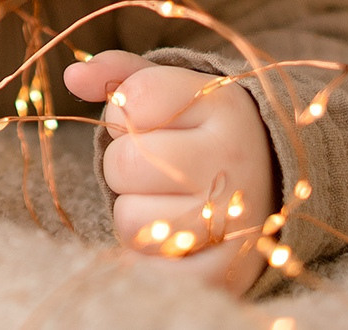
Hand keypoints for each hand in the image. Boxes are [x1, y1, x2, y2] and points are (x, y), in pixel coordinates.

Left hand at [66, 50, 277, 293]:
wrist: (275, 193)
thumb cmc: (206, 136)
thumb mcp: (176, 92)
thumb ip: (121, 76)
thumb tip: (73, 76)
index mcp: (225, 104)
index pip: (131, 100)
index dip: (125, 114)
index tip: (155, 124)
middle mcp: (234, 157)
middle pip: (123, 164)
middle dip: (124, 167)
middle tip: (158, 170)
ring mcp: (234, 218)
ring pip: (129, 220)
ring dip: (135, 215)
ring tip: (169, 205)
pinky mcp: (226, 271)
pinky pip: (149, 269)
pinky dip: (147, 259)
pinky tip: (171, 242)